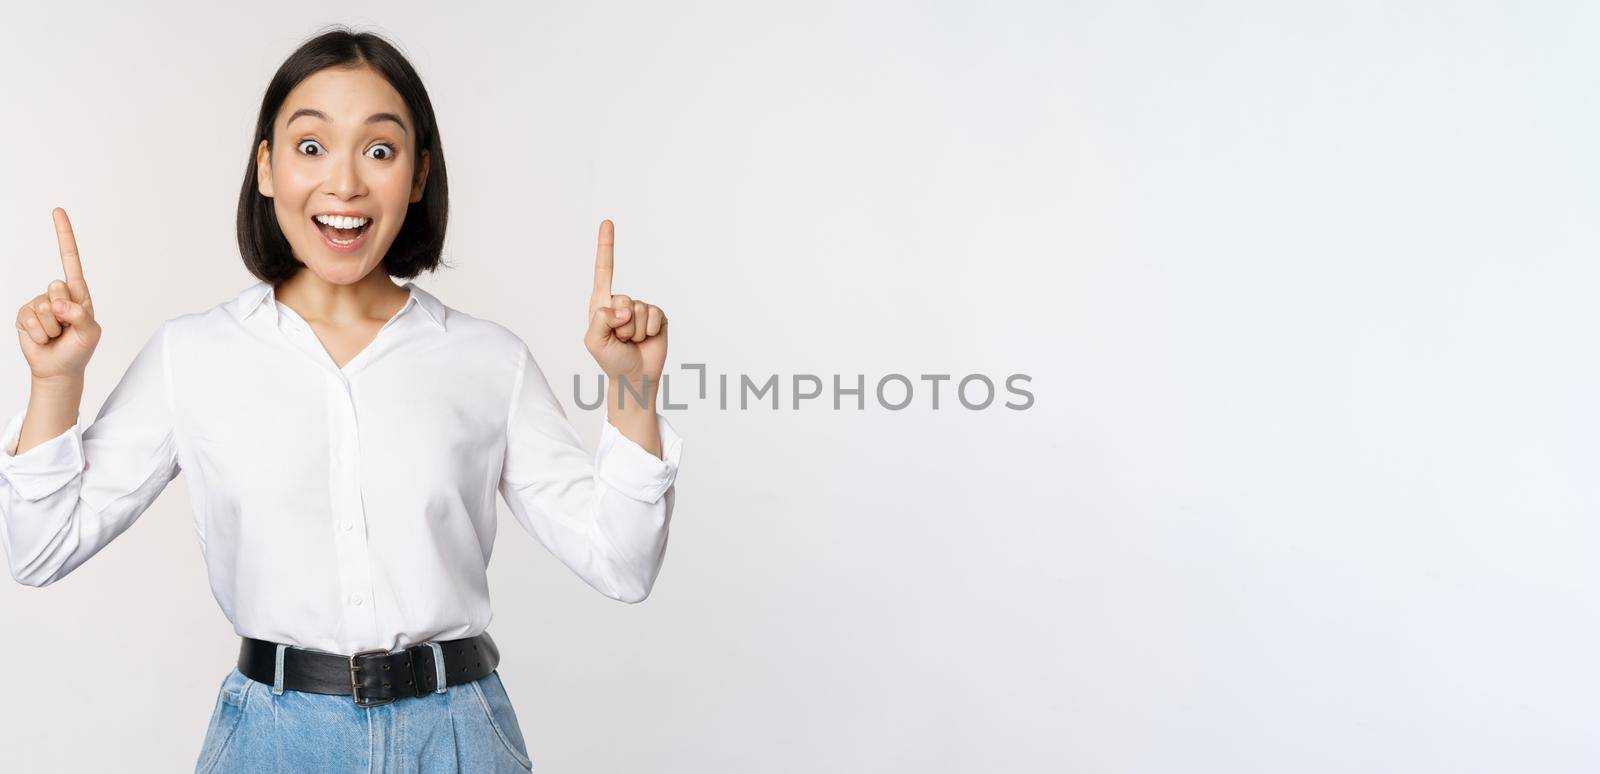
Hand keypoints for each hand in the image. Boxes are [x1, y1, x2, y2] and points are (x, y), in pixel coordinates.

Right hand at [15, 208, 100, 382]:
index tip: (57, 211)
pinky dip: (39, 333)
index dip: (63, 235)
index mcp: (78, 293)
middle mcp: (58, 294)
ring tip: (57, 336)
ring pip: (44, 307)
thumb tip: (60, 304)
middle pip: (56, 287)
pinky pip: (30, 319)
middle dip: (63, 312)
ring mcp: (39, 303)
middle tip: (67, 328)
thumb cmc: (78, 350)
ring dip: (52, 328)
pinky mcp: (24, 314)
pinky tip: (43, 338)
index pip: (70, 260)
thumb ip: (81, 317)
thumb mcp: (90, 334)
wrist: (58, 370)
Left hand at [583, 219, 666, 382]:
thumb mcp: (594, 341)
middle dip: (622, 324)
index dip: (606, 246)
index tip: (608, 222)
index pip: (604, 270)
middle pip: (624, 299)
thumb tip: (623, 308)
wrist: (634, 377)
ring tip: (631, 342)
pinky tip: (646, 339)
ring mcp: (641, 309)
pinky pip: (655, 316)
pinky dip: (650, 331)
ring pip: (640, 310)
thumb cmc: (610, 360)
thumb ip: (601, 320)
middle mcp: (622, 302)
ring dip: (635, 331)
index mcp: (602, 303)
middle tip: (620, 339)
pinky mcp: (658, 317)